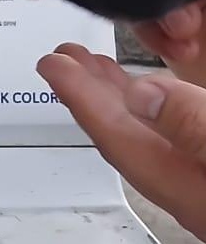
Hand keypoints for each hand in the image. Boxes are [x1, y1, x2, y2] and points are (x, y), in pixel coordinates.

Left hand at [37, 43, 205, 241]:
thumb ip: (195, 127)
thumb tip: (141, 95)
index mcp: (185, 187)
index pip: (116, 135)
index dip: (81, 97)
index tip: (52, 64)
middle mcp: (188, 187)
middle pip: (123, 134)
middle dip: (88, 93)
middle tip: (61, 56)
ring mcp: (202, 180)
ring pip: (150, 135)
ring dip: (120, 99)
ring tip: (94, 66)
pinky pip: (178, 134)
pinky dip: (160, 110)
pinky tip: (156, 97)